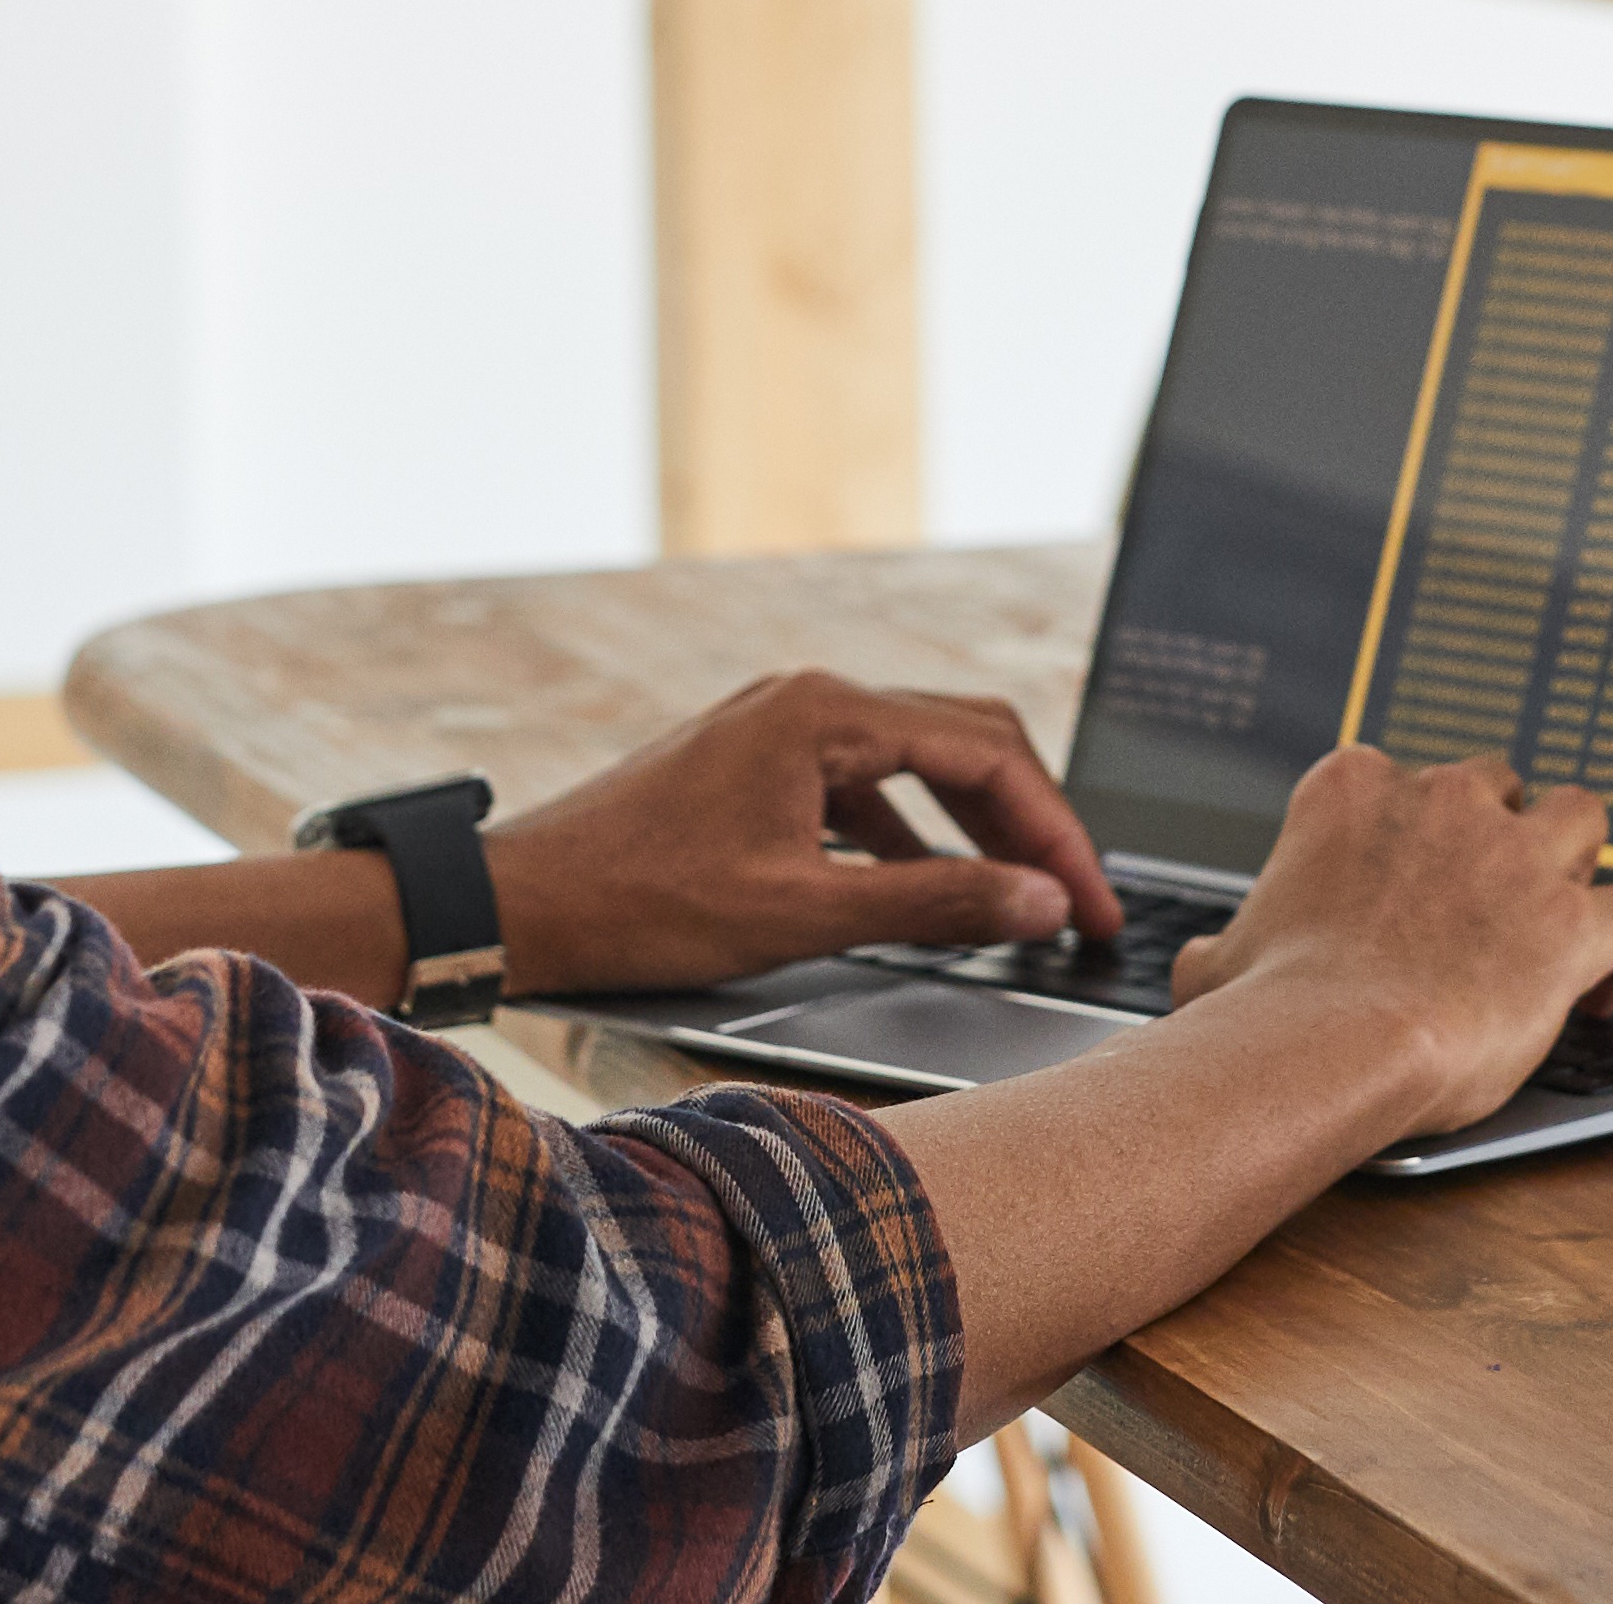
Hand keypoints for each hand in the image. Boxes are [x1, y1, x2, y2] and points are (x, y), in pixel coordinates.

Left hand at [482, 672, 1129, 994]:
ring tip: (1023, 899)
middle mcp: (809, 699)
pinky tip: (930, 894)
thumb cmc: (641, 905)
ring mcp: (782, 726)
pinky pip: (866, 787)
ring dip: (977, 829)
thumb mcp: (802, 913)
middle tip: (1081, 900)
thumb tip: (1041, 901)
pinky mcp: (759, 764)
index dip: (1056, 834)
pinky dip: (914, 837)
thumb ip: (935, 903)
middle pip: (966, 741)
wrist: (519, 904)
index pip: (986, 755)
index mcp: (826, 714)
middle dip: (1033, 821)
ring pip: (919, 763)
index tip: (1093, 904)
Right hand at [1164, 744, 1612, 1132]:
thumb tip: (1201, 966)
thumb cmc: (1268, 1009)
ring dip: (1575, 859)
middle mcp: (1443, 801)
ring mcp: (1517, 855)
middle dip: (1498, 830)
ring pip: (1581, 817)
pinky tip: (1604, 986)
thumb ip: (1223, 947)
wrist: (1331, 1045)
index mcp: (1353, 790)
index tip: (1414, 878)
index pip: (1399, 778)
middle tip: (1488, 894)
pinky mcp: (1573, 921)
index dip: (1415, 831)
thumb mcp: (1217, 963)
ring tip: (1564, 910)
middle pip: (1497, 785)